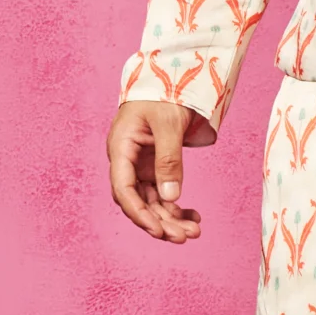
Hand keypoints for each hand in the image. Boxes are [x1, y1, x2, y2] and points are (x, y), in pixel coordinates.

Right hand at [107, 98, 214, 242]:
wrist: (172, 76)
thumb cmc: (165, 93)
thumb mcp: (168, 123)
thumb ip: (168, 159)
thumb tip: (170, 197)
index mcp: (120, 147)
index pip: (123, 189)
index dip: (139, 213)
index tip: (158, 230)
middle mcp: (126, 160)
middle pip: (138, 201)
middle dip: (160, 222)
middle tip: (185, 237)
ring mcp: (140, 165)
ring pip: (152, 201)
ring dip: (170, 219)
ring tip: (194, 232)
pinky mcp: (154, 166)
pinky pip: (162, 193)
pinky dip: (177, 207)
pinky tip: (193, 217)